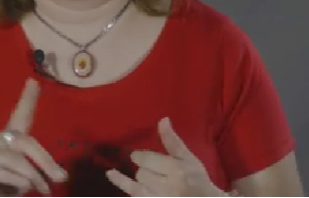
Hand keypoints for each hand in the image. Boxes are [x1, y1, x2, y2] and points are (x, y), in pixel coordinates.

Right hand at [0, 78, 67, 195]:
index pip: (20, 116)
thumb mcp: (23, 178)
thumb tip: (60, 175)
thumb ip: (37, 172)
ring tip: (38, 190)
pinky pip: (9, 175)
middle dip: (46, 161)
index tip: (34, 81)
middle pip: (26, 142)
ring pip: (20, 162)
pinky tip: (9, 190)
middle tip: (61, 177)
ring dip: (33, 180)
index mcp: (8, 140)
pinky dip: (18, 186)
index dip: (27, 99)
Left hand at [105, 117, 223, 196]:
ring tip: (137, 175)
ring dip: (139, 180)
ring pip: (137, 187)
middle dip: (144, 170)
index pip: (148, 160)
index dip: (141, 158)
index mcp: (176, 170)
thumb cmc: (197, 179)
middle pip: (142, 174)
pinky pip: (135, 195)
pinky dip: (122, 183)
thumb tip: (163, 120)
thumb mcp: (188, 158)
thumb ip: (172, 141)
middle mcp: (167, 186)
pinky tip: (111, 174)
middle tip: (151, 171)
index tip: (138, 157)